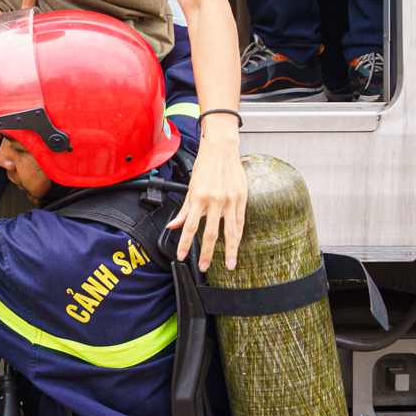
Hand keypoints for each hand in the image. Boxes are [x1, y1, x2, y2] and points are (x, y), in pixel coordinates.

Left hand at [169, 126, 247, 272]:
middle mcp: (214, 201)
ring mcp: (229, 200)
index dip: (186, 244)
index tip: (182, 256)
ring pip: (230, 231)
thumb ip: (184, 209)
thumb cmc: (205, 166)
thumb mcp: (190, 186)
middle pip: (211, 233)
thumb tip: (173, 225)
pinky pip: (240, 221)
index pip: (190, 227)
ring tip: (230, 264)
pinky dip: (239, 235)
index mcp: (199, 197)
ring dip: (230, 250)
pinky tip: (237, 245)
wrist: (222, 149)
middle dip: (207, 253)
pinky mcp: (241, 198)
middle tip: (205, 267)